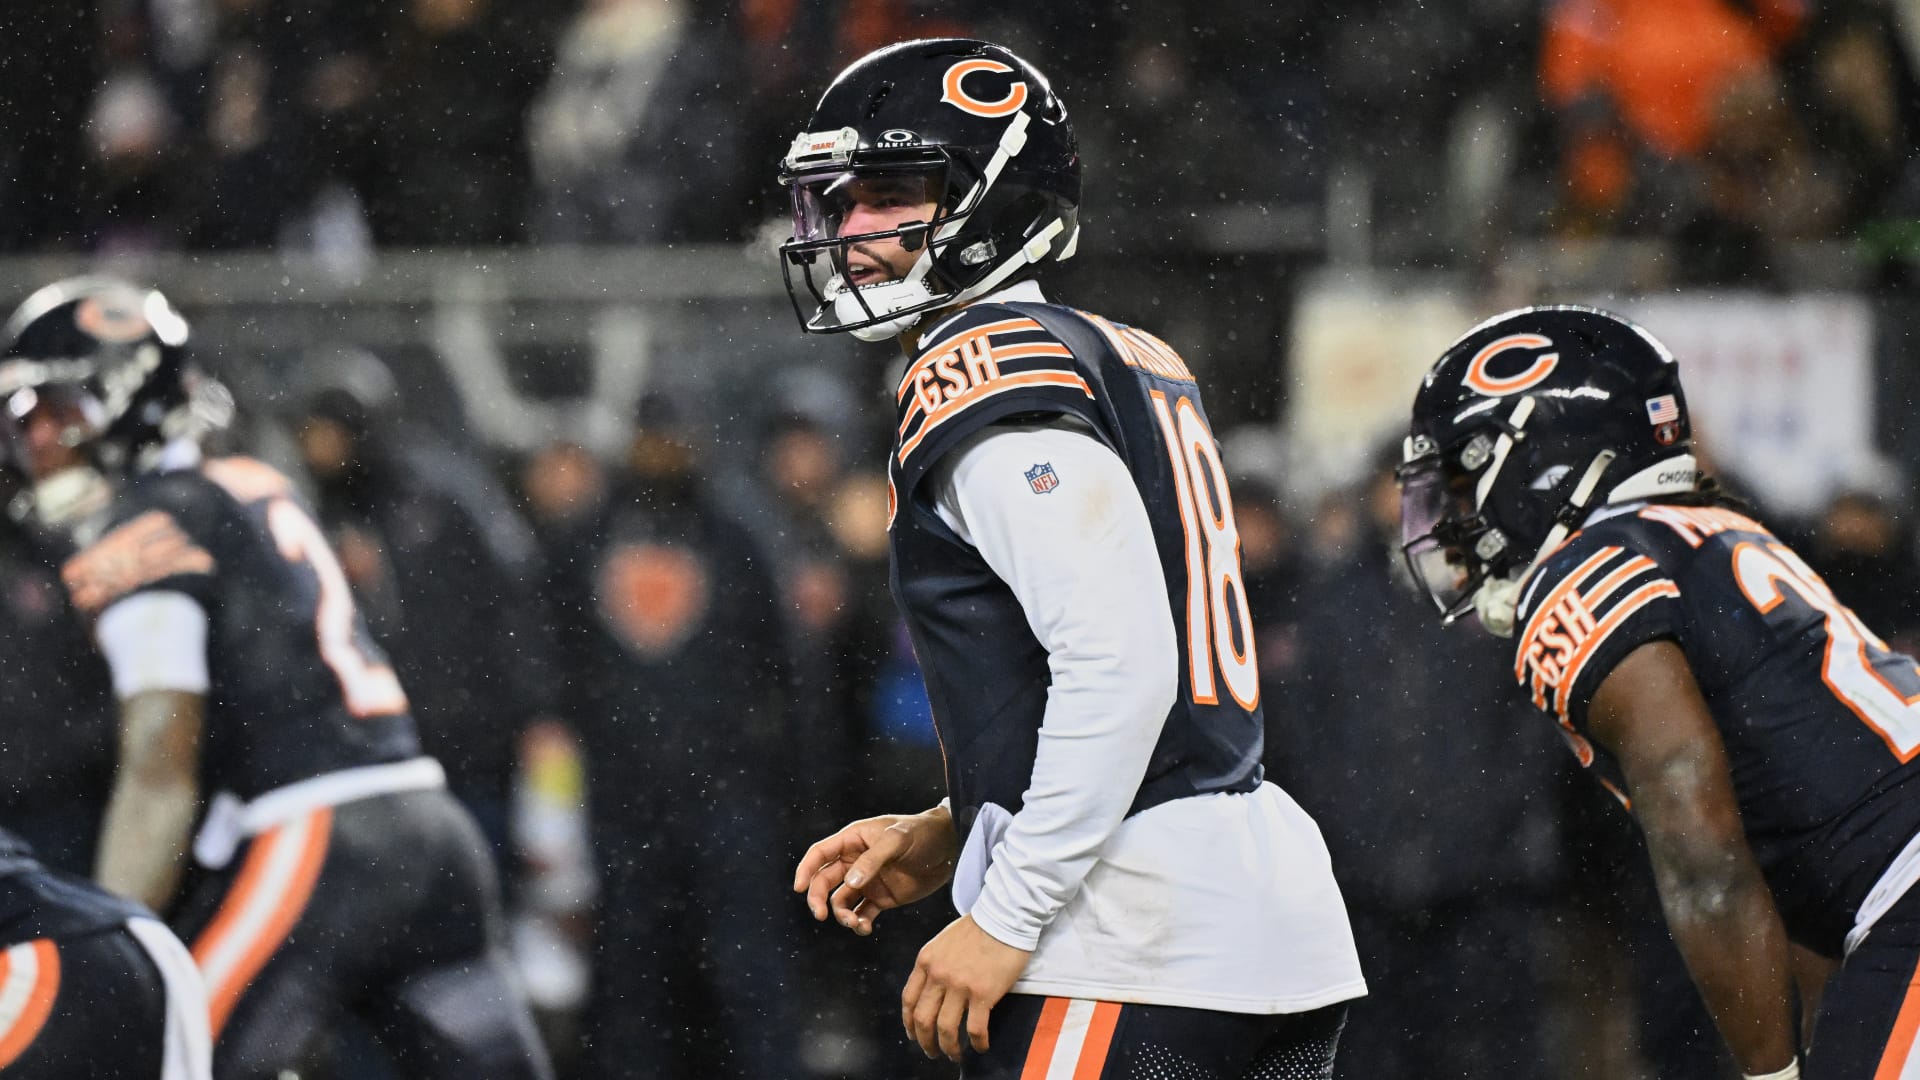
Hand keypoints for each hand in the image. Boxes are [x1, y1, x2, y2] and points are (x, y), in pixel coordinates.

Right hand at [793, 807, 957, 934]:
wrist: (949, 847)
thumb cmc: (921, 833)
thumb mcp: (897, 840)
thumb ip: (873, 860)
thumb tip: (851, 882)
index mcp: (853, 840)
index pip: (820, 853)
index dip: (806, 869)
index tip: (798, 888)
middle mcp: (855, 861)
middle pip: (825, 882)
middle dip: (819, 899)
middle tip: (821, 915)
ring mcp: (867, 881)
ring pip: (841, 901)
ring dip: (841, 915)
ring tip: (855, 924)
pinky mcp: (881, 898)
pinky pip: (861, 913)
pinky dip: (859, 923)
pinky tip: (865, 928)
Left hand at [901, 914, 1031, 1060]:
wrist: (1004, 915)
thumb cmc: (978, 927)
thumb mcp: (943, 942)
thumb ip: (934, 965)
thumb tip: (933, 990)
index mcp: (926, 961)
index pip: (909, 1000)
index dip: (909, 1023)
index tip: (914, 1035)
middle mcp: (938, 975)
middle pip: (922, 1019)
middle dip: (925, 1042)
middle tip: (932, 1052)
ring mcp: (960, 985)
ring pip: (946, 1029)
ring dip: (948, 1048)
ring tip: (955, 1055)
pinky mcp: (983, 993)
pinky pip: (975, 1029)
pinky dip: (977, 1043)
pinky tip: (981, 1047)